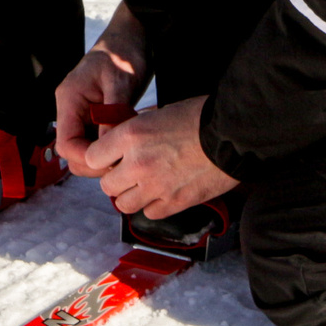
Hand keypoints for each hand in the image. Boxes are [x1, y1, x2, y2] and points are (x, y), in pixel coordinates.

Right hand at [56, 3, 149, 173]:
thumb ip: (113, 115)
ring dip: (102, 156)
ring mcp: (80, 113)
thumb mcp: (121, 82)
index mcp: (69, 99)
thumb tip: (107, 148)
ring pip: (83, 149)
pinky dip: (108, 147)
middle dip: (94, 162)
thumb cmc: (125, 53)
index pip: (66, 144)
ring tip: (127, 154)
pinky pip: (95, 140)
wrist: (131, 37)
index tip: (112, 160)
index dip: (86, 158)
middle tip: (123, 162)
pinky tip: (126, 145)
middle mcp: (70, 108)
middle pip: (72, 151)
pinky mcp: (93, 115)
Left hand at [77, 96, 237, 220]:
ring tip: (145, 185)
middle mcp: (137, 163)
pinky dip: (154, 205)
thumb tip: (124, 141)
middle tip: (129, 172)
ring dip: (131, 195)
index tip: (109, 158)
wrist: (233, 133)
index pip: (92, 158)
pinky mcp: (175, 203)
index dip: (100, 159)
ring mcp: (155, 186)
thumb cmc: (201, 117)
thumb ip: (137, 129)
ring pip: (124, 204)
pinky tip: (164, 192)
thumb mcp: (159, 112)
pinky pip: (150, 213)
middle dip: (116, 179)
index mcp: (131, 135)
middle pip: (106, 185)